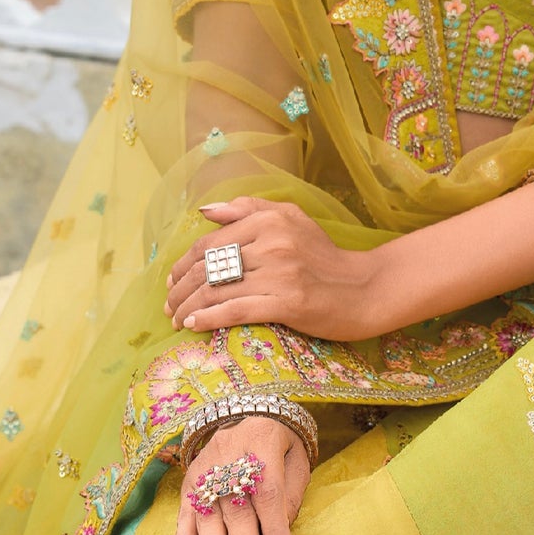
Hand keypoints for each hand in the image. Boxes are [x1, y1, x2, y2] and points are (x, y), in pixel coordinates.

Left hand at [166, 198, 385, 341]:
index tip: (171, 281)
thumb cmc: (324, 257)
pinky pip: (237, 310)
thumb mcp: (292, 219)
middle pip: (208, 267)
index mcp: (269, 220)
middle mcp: (273, 242)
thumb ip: (248, 209)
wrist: (364, 289)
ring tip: (177, 320)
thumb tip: (206, 211)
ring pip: (218, 290)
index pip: (210, 242)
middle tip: (168, 306)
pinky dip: (210, 318)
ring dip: (189, 307)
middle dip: (180, 289)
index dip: (183, 264)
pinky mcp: (289, 302)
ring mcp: (280, 273)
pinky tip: (194, 326)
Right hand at [173, 416, 309, 534]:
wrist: (247, 411)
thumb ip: (290, 495)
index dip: (275, 532)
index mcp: (263, 446)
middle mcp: (230, 457)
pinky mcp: (190, 478)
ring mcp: (205, 468)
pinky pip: (186, 509)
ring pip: (209, 514)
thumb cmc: (279, 444)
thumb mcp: (296, 460)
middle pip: (237, 510)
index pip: (269, 496)